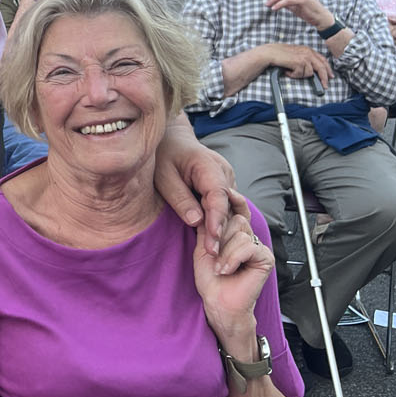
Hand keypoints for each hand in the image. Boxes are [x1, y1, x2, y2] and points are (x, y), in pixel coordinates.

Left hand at [154, 126, 243, 253]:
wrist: (172, 140)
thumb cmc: (164, 155)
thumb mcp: (163, 176)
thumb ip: (179, 197)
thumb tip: (196, 222)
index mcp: (210, 166)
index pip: (219, 197)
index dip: (217, 221)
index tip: (213, 242)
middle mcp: (225, 173)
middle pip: (229, 206)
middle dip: (223, 232)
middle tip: (213, 257)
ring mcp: (227, 180)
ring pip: (231, 208)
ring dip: (224, 230)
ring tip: (216, 254)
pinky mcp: (225, 187)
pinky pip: (227, 207)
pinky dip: (221, 223)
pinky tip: (213, 241)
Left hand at [194, 209, 273, 336]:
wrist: (219, 302)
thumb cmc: (210, 279)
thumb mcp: (203, 247)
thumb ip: (207, 226)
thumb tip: (205, 203)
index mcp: (233, 232)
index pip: (235, 210)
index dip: (231, 200)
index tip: (223, 192)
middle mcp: (247, 237)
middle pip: (235, 219)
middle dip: (219, 237)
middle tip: (212, 255)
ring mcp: (258, 246)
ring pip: (240, 233)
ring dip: (224, 252)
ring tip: (220, 268)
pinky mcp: (265, 257)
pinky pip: (248, 246)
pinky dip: (233, 258)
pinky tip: (228, 270)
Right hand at [265, 43, 330, 87]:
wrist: (269, 53)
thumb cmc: (279, 55)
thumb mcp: (295, 54)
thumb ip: (304, 59)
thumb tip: (312, 70)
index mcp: (308, 50)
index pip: (322, 60)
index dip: (327, 69)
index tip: (330, 77)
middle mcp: (308, 52)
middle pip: (321, 67)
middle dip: (324, 78)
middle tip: (324, 86)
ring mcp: (304, 57)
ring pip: (309, 73)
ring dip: (300, 75)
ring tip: (290, 71)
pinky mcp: (299, 62)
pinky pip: (300, 74)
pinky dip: (293, 75)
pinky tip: (287, 71)